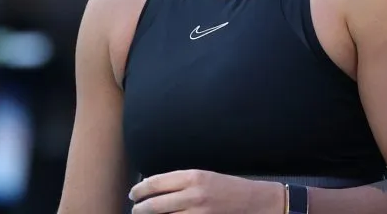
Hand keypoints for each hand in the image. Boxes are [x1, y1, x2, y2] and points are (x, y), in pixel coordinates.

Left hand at [129, 170, 283, 213]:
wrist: (252, 201)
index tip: (133, 194)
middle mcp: (194, 195)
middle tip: (135, 209)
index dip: (140, 190)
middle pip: (155, 205)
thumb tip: (154, 188)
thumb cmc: (227, 187)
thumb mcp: (204, 177)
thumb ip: (181, 182)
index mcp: (193, 177)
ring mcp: (198, 213)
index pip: (156, 183)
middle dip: (140, 209)